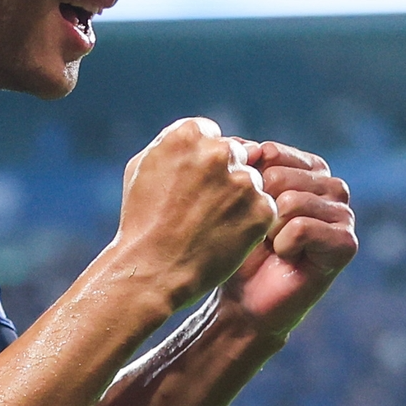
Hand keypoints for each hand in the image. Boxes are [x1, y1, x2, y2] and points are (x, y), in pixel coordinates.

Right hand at [111, 117, 277, 302]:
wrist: (154, 270)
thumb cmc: (141, 221)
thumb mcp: (141, 168)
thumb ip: (171, 144)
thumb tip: (198, 136)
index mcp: (188, 135)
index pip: (212, 135)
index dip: (203, 161)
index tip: (194, 183)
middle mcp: (219, 152)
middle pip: (236, 154)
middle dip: (225, 175)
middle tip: (204, 207)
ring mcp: (244, 181)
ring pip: (252, 181)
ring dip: (239, 198)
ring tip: (212, 224)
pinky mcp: (262, 210)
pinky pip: (264, 208)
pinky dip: (250, 222)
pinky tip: (226, 236)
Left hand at [215, 141, 356, 336]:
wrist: (244, 300)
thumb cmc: (238, 247)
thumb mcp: (234, 197)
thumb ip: (242, 163)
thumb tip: (250, 146)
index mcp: (310, 168)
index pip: (272, 153)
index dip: (247, 183)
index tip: (245, 209)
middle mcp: (333, 187)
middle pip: (280, 177)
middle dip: (259, 209)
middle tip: (261, 234)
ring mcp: (344, 214)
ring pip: (291, 202)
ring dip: (270, 229)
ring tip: (272, 245)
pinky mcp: (346, 243)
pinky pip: (302, 228)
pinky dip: (283, 245)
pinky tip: (285, 256)